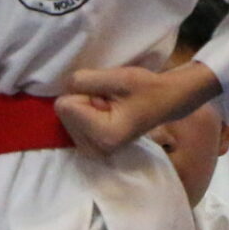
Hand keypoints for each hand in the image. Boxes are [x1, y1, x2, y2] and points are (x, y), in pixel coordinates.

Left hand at [54, 63, 219, 154]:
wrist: (166, 101)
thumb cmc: (145, 88)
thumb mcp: (116, 77)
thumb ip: (83, 81)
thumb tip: (62, 90)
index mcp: (103, 136)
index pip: (64, 106)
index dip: (84, 92)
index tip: (108, 96)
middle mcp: (95, 150)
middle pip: (63, 112)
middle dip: (83, 100)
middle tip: (110, 100)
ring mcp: (92, 152)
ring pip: (65, 116)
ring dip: (85, 106)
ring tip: (110, 106)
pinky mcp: (91, 148)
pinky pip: (71, 122)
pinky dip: (85, 114)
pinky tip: (105, 114)